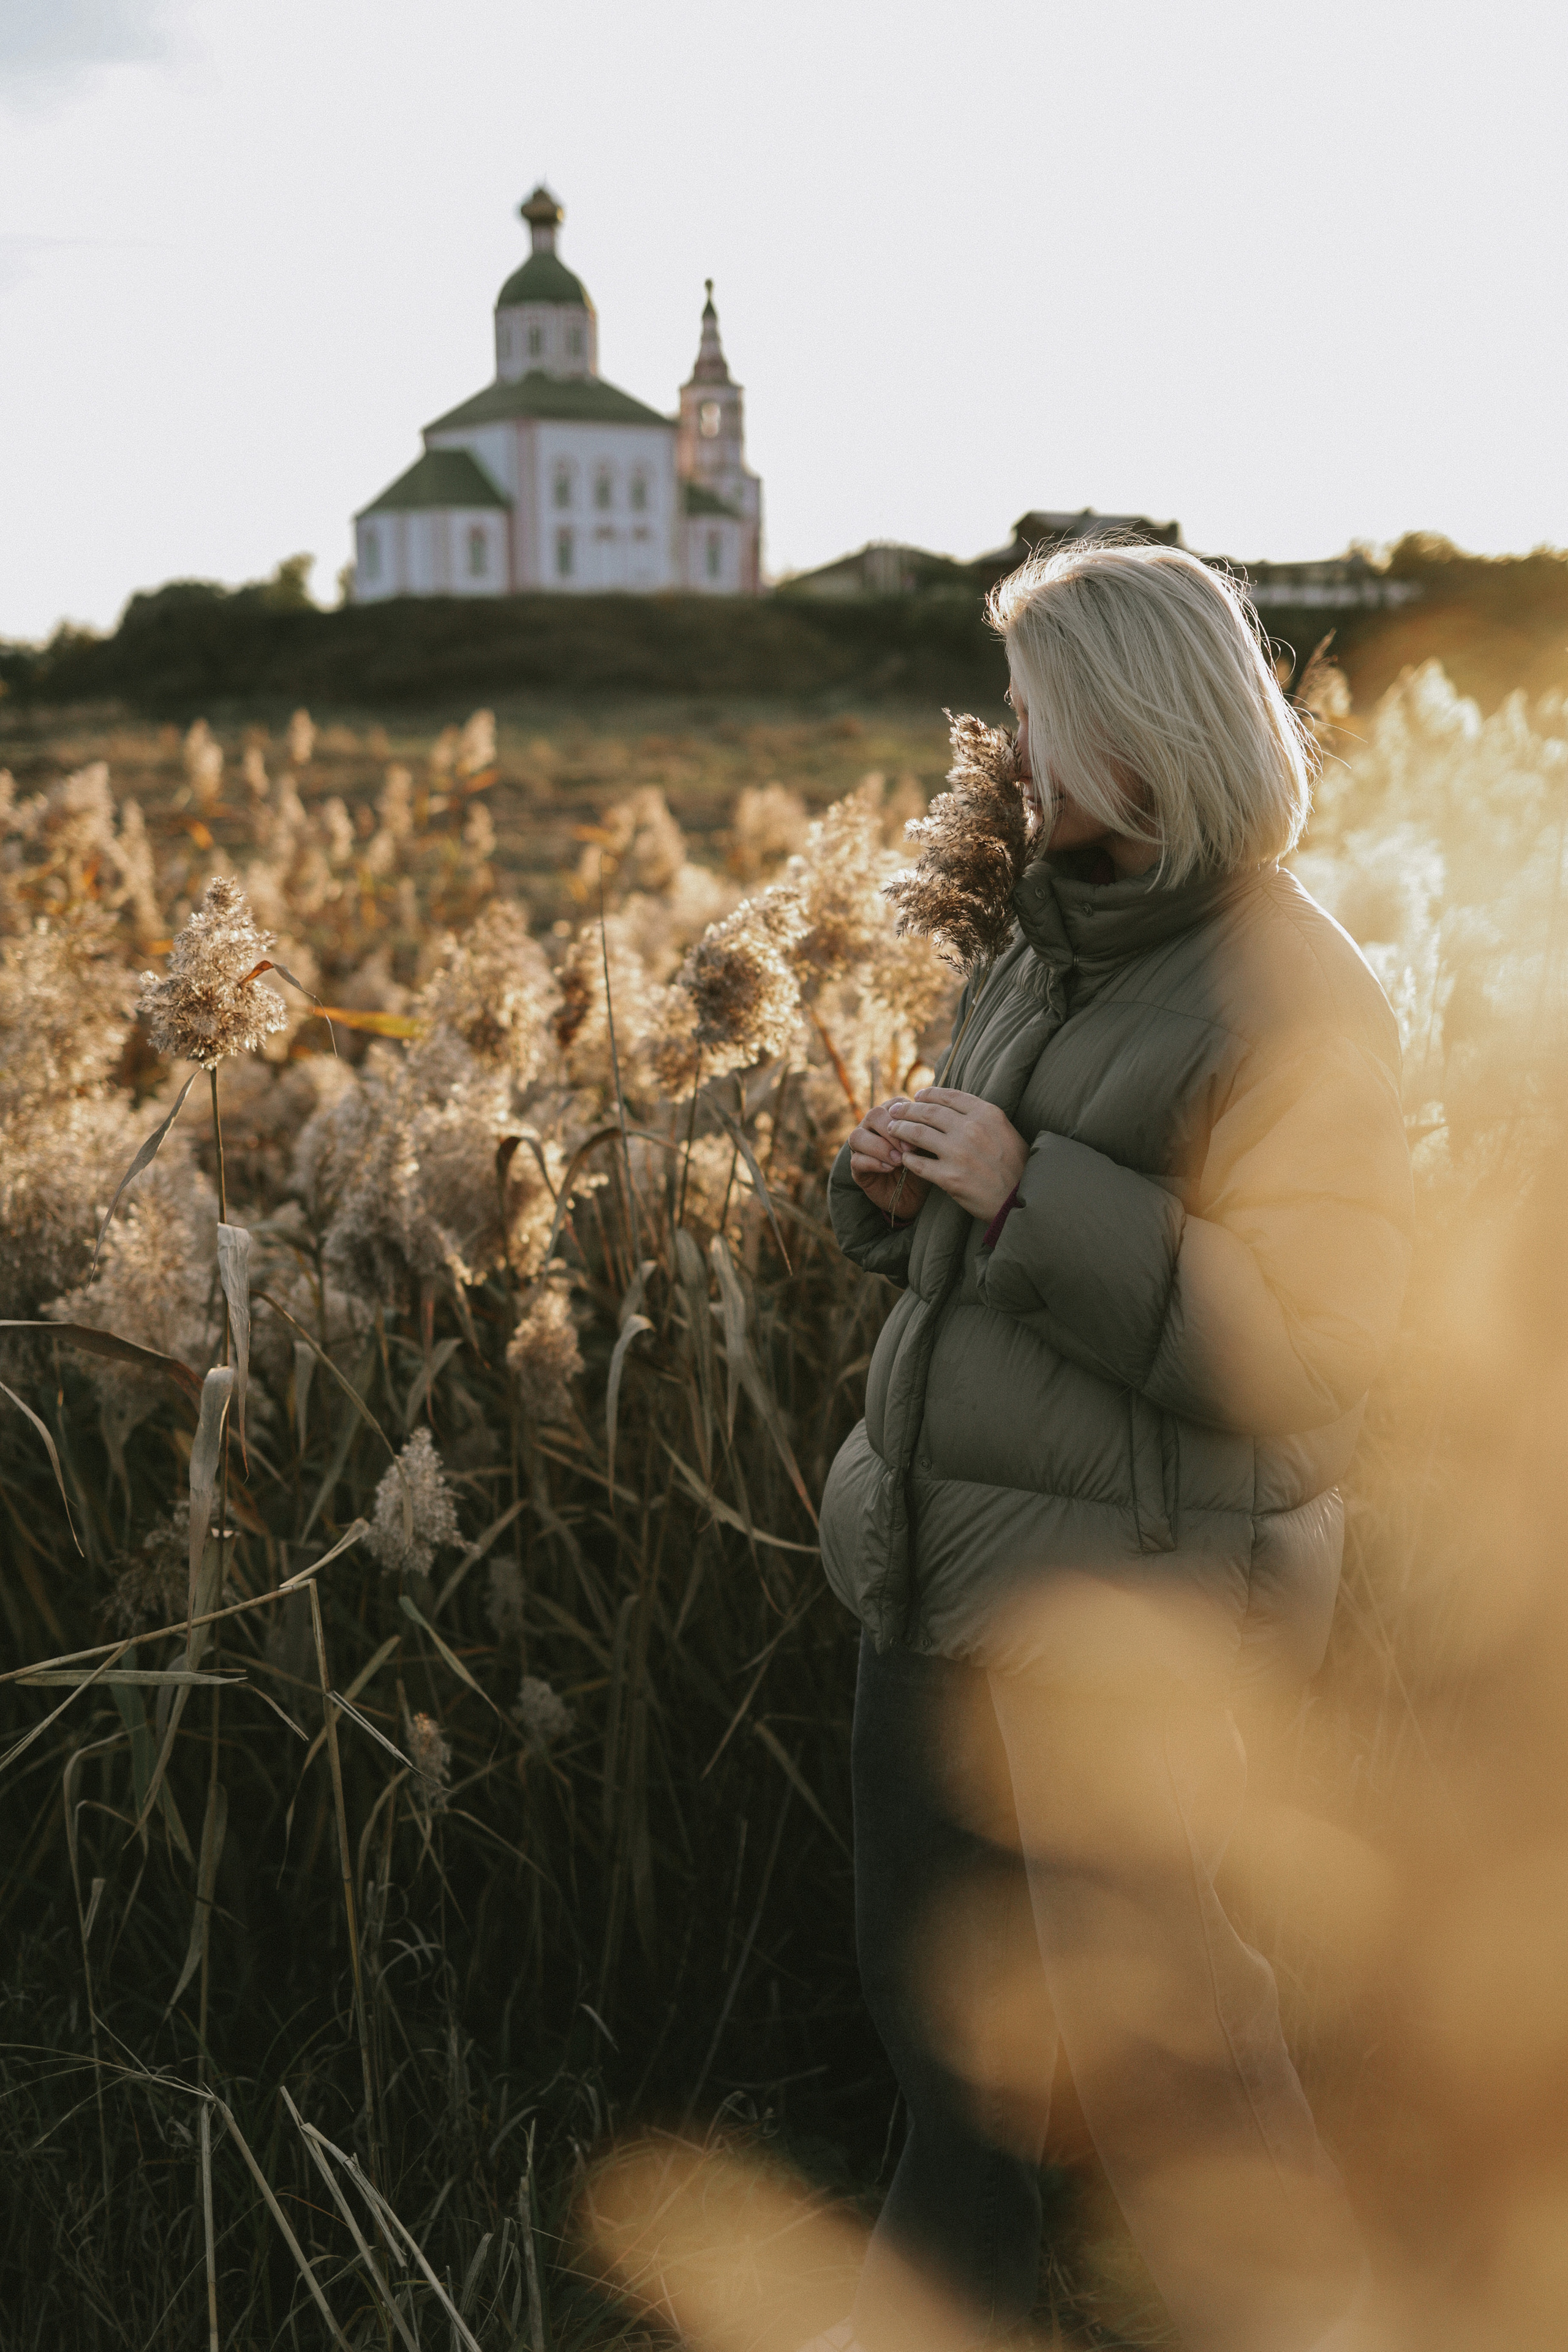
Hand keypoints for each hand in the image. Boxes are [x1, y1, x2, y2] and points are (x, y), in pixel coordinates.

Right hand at [849, 1099, 932, 1222]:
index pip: (895, 1105)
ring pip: (858, 1136)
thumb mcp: (928, 1148)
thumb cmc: (923, 1165)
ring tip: (898, 1161)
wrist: (915, 1194)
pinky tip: (889, 1169)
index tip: (923, 1133)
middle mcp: (873, 1127)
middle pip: (873, 1115)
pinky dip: (874, 1163)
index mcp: (893, 1116)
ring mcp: (862, 1146)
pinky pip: (857, 1160)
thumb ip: (925, 1134)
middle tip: (908, 1149)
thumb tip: (925, 1126)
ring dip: (880, 1147)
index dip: (907, 1117)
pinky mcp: (857, 1167)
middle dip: (891, 1131)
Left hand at [884, 1088, 1027, 1219]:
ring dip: (900, 1130)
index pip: (949, 1096)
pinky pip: (918, 1164)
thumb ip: (980, 1117)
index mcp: (986, 1113)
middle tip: (895, 1111)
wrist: (1020, 1199)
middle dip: (907, 1109)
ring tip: (892, 1130)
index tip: (916, 1096)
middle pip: (928, 1112)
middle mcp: (971, 1129)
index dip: (928, 1094)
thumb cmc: (1015, 1165)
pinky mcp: (949, 1177)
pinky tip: (904, 1158)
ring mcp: (959, 1153)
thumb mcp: (1004, 1130)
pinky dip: (908, 1159)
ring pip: (917, 1133)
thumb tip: (952, 1108)